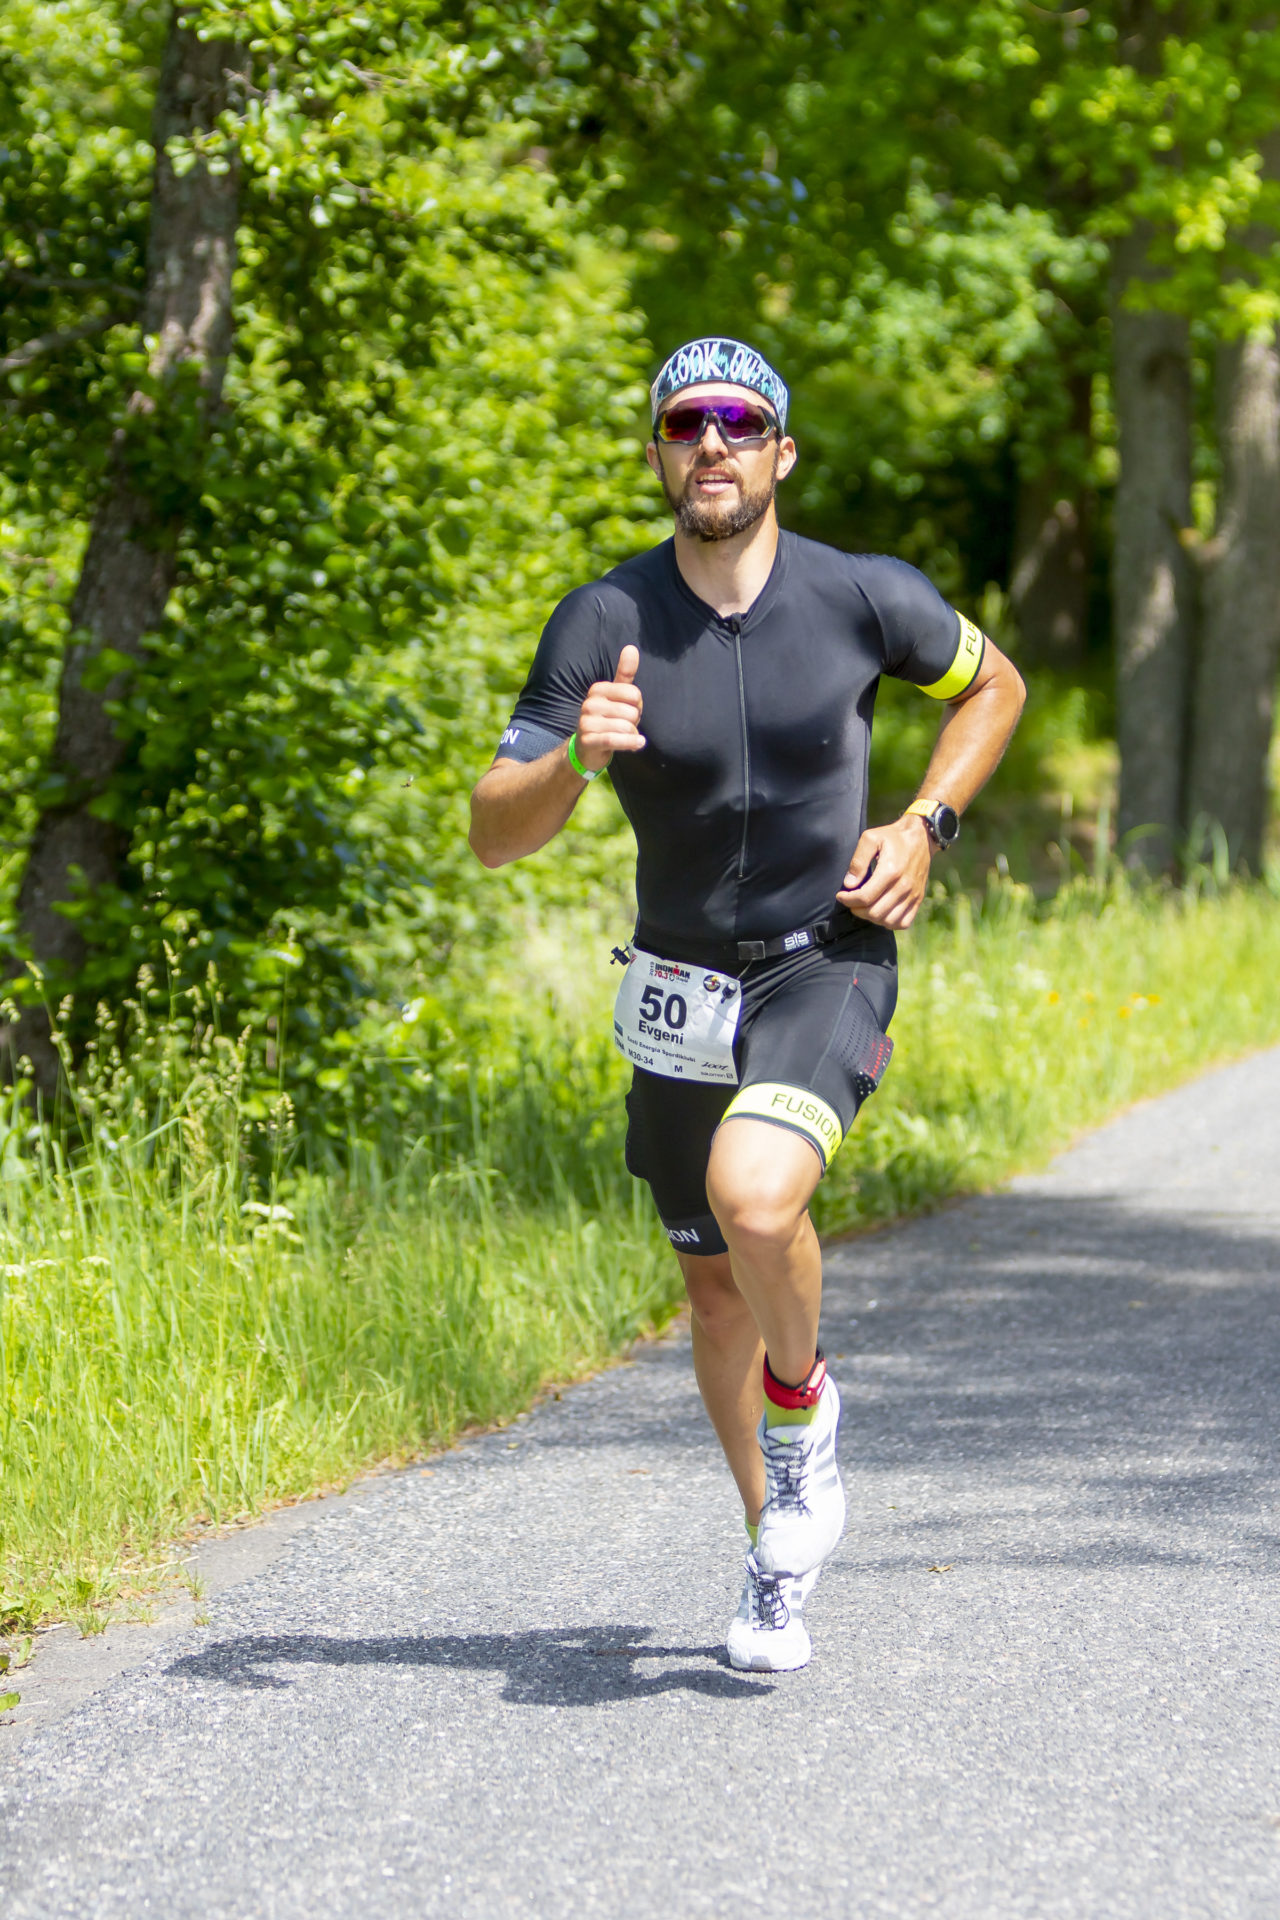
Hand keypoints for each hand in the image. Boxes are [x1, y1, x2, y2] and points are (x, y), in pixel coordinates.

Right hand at [574, 644, 645, 772]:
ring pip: (626, 727)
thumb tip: (632, 647)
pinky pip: (615, 740)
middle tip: (624, 726)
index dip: (638, 706)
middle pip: (632, 712)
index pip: (634, 694)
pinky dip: (630, 743)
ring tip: (623, 736)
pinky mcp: (588, 741)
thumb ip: (625, 674)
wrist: (586, 749)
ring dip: (631, 735)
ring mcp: (586, 722)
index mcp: (598, 690)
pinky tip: (639, 743)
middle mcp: (589, 703)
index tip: (629, 711)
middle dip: (634, 722)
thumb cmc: (607, 719)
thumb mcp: (616, 696)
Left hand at [837, 814, 932, 928]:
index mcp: (890, 871)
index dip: (848, 900)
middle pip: (875, 912)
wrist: (921, 838)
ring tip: (864, 906)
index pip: (865, 897)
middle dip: (857, 909)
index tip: (841, 895)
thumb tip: (849, 884)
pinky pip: (903, 923)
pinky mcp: (918, 899)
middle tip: (851, 901)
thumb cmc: (892, 837)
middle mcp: (904, 886)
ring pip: (887, 921)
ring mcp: (913, 895)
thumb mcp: (871, 838)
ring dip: (871, 918)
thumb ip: (858, 861)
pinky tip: (881, 911)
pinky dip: (889, 922)